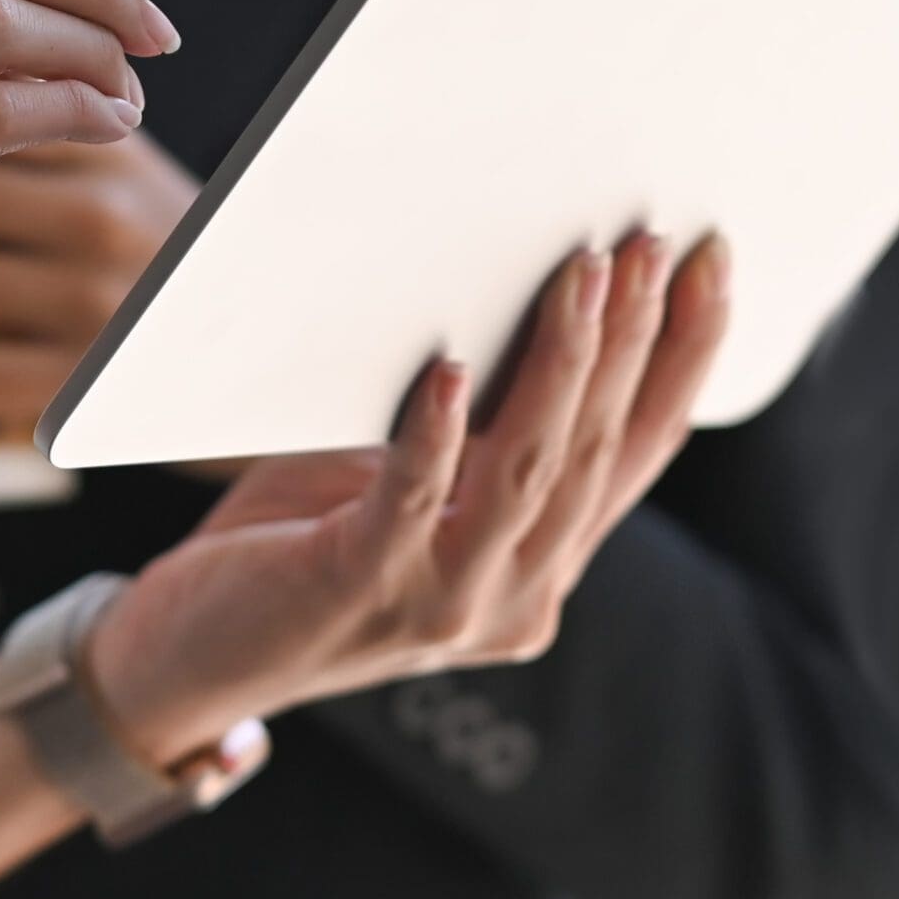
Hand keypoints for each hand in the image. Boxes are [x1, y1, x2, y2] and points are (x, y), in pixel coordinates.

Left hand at [90, 233, 730, 761]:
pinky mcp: (360, 590)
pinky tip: (444, 368)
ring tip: (576, 273)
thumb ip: (474, 427)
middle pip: (594, 449)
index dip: (685, 355)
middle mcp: (516, 596)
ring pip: (529, 470)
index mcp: (541, 563)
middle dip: (632, 336)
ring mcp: (445, 603)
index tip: (710, 262)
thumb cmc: (296, 546)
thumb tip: (521, 293)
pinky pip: (413, 503)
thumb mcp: (410, 479)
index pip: (639, 450)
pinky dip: (433, 433)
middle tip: (645, 240)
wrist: (188, 658)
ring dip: (560, 364)